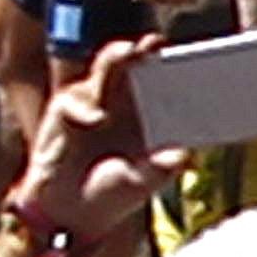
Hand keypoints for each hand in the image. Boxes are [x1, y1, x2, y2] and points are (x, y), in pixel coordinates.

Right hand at [17, 38, 168, 253]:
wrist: (67, 211)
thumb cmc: (109, 196)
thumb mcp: (140, 185)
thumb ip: (160, 169)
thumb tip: (182, 157)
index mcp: (148, 117)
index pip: (164, 85)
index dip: (174, 71)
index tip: (190, 62)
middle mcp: (123, 102)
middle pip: (137, 68)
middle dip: (146, 52)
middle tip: (155, 44)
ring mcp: (94, 100)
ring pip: (107, 69)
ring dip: (117, 56)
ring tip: (128, 50)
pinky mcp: (66, 107)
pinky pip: (76, 99)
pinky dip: (85, 108)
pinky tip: (95, 121)